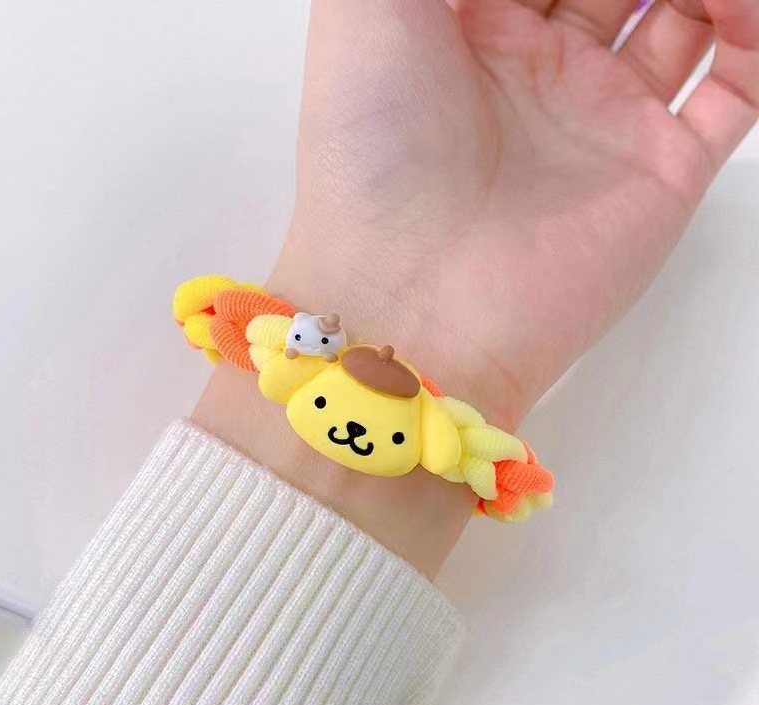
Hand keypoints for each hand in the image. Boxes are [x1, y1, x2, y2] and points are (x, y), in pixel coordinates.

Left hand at [270, 0, 758, 429]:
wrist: (412, 295)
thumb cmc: (369, 151)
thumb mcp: (364, 6)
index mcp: (471, 25)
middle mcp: (540, 70)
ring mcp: (604, 120)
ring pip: (687, 15)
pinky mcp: (661, 170)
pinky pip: (739, 86)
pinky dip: (756, 35)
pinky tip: (743, 10)